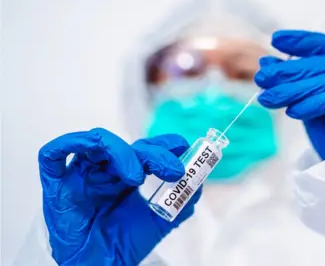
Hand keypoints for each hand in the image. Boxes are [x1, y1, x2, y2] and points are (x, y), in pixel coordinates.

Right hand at [38, 128, 200, 264]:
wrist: (101, 265)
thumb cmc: (124, 244)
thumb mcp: (160, 219)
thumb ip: (181, 201)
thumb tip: (199, 183)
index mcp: (125, 175)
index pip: (143, 148)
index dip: (162, 143)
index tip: (183, 146)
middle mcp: (104, 170)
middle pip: (127, 145)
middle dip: (153, 153)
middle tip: (173, 170)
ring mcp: (80, 174)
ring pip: (97, 143)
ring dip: (122, 152)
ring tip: (138, 176)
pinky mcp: (56, 183)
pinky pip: (54, 154)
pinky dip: (71, 142)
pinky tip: (94, 149)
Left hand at [255, 30, 324, 158]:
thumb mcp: (304, 106)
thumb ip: (291, 85)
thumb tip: (266, 63)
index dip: (301, 42)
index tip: (276, 40)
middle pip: (323, 65)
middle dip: (289, 71)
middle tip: (262, 79)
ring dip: (295, 90)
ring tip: (270, 98)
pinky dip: (313, 103)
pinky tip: (293, 111)